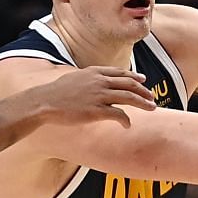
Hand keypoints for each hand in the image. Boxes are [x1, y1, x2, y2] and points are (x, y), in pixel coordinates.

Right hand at [26, 66, 156, 128]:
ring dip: (143, 103)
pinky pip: (118, 114)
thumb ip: (87, 78)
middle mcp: (100, 81)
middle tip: (152, 97)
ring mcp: (99, 95)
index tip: (143, 80)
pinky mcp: (96, 111)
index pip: (120, 72)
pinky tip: (128, 125)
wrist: (44, 102)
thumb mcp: (73, 78)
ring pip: (129, 97)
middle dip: (143, 90)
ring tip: (152, 108)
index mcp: (94, 72)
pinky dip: (126, 120)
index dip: (134, 76)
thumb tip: (93, 80)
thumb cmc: (55, 93)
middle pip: (129, 83)